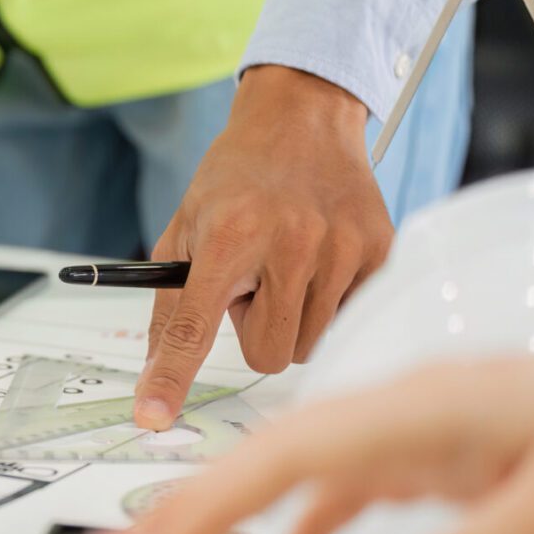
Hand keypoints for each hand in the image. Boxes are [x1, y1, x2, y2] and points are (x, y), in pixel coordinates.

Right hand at [91, 353, 533, 533]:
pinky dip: (302, 528)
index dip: (206, 501)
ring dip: (234, 515)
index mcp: (418, 408)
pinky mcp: (430, 453)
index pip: (283, 454)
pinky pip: (343, 489)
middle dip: (191, 506)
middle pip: (268, 457)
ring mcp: (411, 430)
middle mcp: (398, 411)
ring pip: (295, 473)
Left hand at [135, 67, 390, 429]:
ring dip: (292, 317)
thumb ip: (170, 300)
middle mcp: (289, 242)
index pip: (194, 325)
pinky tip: (320, 260)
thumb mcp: (187, 224)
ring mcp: (340, 248)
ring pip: (309, 344)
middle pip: (267, 354)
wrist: (301, 118)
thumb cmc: (237, 174)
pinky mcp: (379, 251)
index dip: (173, 375)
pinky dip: (329, 303)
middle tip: (253, 281)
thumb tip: (156, 373)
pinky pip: (350, 319)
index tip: (154, 415)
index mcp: (230, 235)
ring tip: (285, 264)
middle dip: (255, 330)